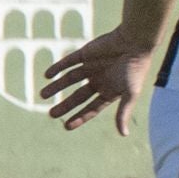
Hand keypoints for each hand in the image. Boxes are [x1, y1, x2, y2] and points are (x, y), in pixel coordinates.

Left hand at [40, 25, 159, 133]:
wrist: (135, 43)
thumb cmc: (136, 70)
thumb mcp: (130, 93)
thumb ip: (123, 112)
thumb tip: (124, 135)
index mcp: (109, 91)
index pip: (91, 108)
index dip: (79, 117)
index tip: (66, 126)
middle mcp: (99, 80)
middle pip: (78, 96)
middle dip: (65, 105)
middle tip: (51, 114)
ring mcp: (91, 67)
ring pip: (69, 79)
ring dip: (56, 87)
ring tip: (42, 95)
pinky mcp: (85, 53)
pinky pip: (68, 62)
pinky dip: (57, 67)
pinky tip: (47, 75)